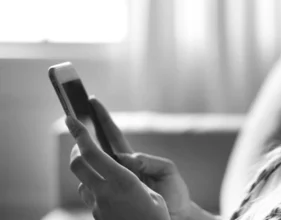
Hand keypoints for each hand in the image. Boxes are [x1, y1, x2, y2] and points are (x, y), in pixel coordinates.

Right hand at [81, 97, 193, 219]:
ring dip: (83, 154)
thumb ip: (149, 161)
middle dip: (86, 130)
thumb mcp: (167, 171)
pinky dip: (88, 180)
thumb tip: (124, 159)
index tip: (92, 101)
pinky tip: (81, 171)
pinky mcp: (114, 197)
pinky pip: (96, 187)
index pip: (114, 135)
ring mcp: (116, 183)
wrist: (178, 216)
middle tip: (71, 116)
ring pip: (94, 166)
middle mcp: (122, 169)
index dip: (103, 119)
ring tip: (73, 140)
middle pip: (99, 146)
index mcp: (134, 159)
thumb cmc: (175, 192)